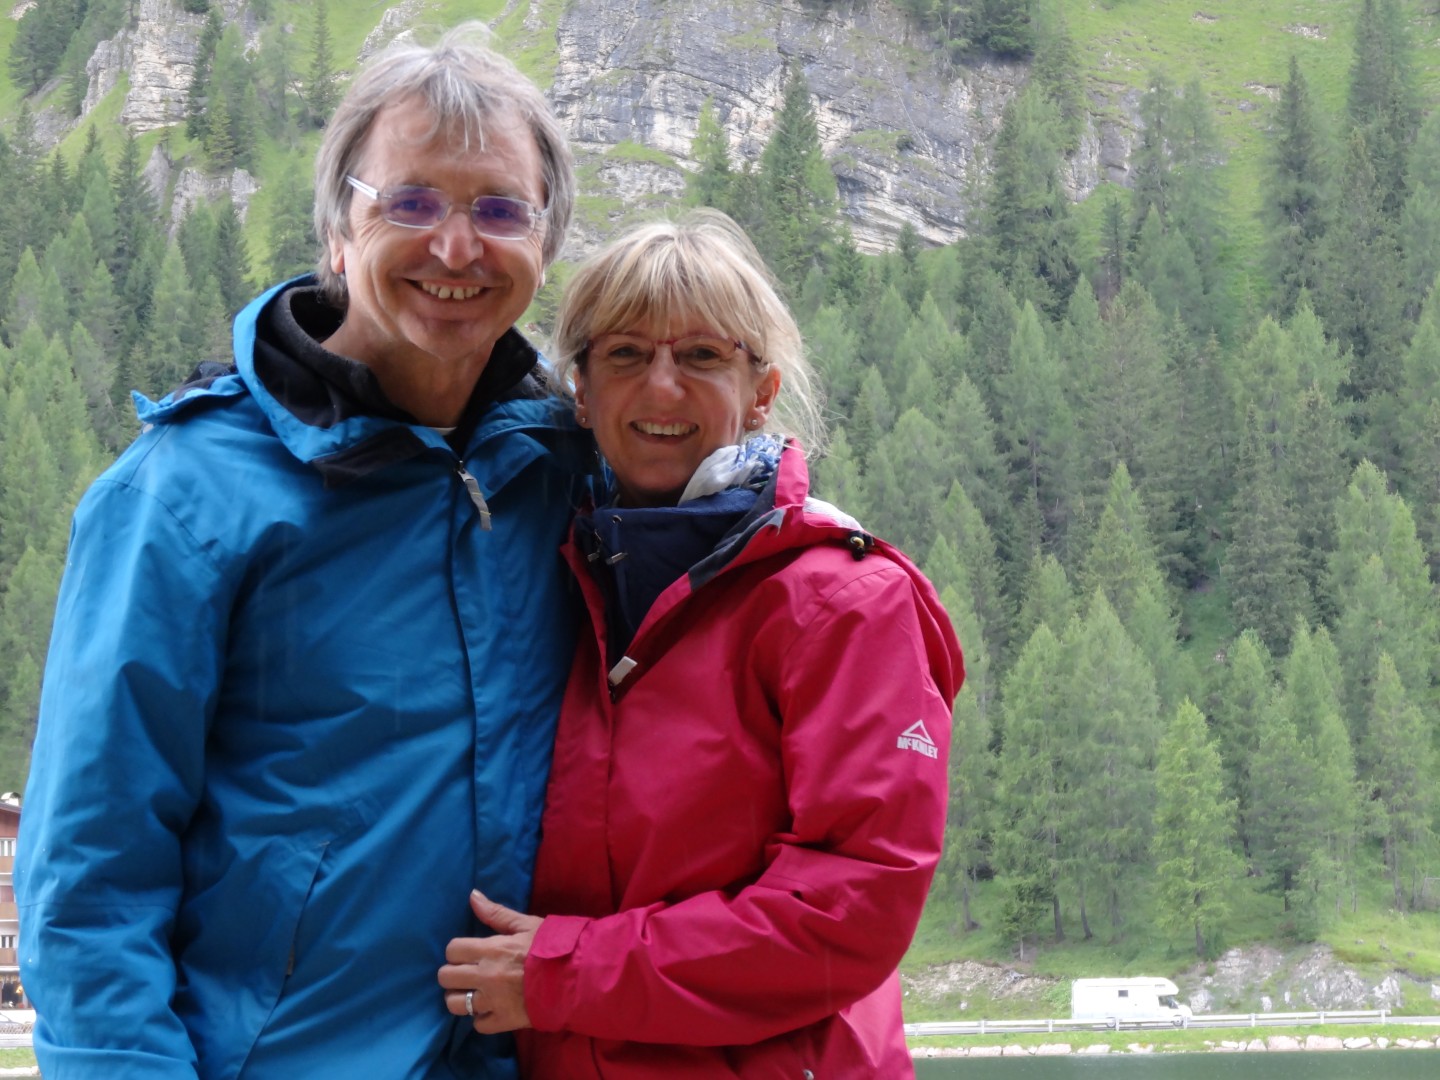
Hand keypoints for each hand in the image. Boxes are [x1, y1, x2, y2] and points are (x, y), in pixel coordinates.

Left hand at [439, 889, 542, 1032]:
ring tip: (473, 993)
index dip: (457, 951)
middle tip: (467, 973)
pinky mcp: (503, 1021)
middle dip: (453, 974)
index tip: (468, 954)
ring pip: (455, 1004)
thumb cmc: (552, 947)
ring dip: (461, 998)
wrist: (577, 977)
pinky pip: (478, 1025)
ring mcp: (492, 1001)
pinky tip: (491, 1009)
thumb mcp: (526, 924)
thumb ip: (496, 913)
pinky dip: (482, 1018)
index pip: (452, 950)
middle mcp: (485, 976)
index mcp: (490, 950)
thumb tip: (472, 895)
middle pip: (446, 978)